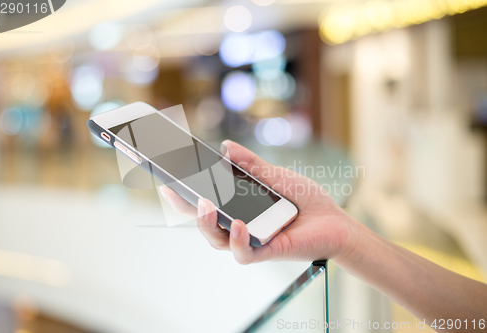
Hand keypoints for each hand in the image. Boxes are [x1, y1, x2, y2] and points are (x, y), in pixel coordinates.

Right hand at [160, 140, 362, 264]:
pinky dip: (239, 240)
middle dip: (184, 207)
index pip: (205, 201)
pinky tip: (240, 225)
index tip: (166, 177)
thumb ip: (251, 165)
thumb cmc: (306, 200)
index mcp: (239, 206)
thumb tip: (225, 147)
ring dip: (207, 224)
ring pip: (217, 240)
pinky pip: (245, 253)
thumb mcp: (276, 176)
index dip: (183, 193)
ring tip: (205, 205)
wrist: (336, 220)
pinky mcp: (268, 251)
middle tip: (174, 188)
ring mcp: (251, 239)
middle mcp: (240, 224)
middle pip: (204, 222)